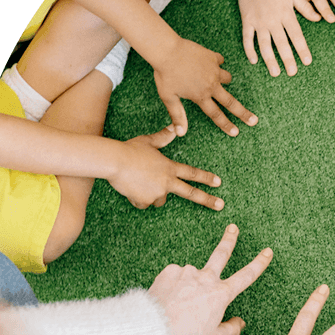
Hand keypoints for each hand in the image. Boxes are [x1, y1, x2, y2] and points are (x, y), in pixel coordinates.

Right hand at [110, 125, 224, 209]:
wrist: (113, 162)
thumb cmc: (130, 149)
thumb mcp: (148, 141)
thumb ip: (163, 138)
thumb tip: (174, 128)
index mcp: (169, 167)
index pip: (192, 173)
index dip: (206, 178)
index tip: (218, 183)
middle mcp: (167, 182)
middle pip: (190, 193)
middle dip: (207, 200)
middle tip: (220, 205)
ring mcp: (157, 193)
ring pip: (160, 199)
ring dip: (154, 194)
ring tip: (139, 181)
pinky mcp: (144, 201)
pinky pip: (143, 203)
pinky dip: (138, 198)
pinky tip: (130, 187)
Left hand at [149, 223, 273, 334]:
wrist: (154, 325)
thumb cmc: (185, 334)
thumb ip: (231, 329)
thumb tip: (240, 322)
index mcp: (221, 294)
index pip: (246, 275)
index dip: (259, 263)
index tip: (267, 252)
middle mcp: (207, 278)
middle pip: (222, 253)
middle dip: (229, 239)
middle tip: (232, 228)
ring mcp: (188, 272)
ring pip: (192, 276)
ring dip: (189, 286)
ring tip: (178, 304)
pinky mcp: (170, 270)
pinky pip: (176, 277)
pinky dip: (174, 286)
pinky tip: (168, 298)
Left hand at [152, 36, 257, 136]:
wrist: (168, 50)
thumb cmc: (165, 74)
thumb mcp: (168, 97)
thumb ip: (177, 115)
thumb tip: (181, 133)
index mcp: (200, 96)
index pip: (216, 114)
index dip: (226, 125)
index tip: (236, 132)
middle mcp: (211, 85)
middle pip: (231, 102)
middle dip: (243, 113)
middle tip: (254, 121)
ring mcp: (214, 70)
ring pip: (227, 78)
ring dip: (225, 80)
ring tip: (217, 80)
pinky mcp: (213, 57)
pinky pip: (220, 61)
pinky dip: (216, 63)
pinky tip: (210, 62)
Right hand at [234, 0, 315, 76]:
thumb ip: (305, 7)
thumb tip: (319, 19)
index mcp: (286, 14)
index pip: (296, 35)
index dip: (302, 49)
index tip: (307, 61)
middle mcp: (273, 21)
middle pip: (281, 44)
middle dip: (288, 59)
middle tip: (292, 73)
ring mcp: (259, 22)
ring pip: (264, 45)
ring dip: (270, 60)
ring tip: (275, 73)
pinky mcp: (247, 21)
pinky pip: (247, 38)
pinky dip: (249, 50)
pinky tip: (254, 61)